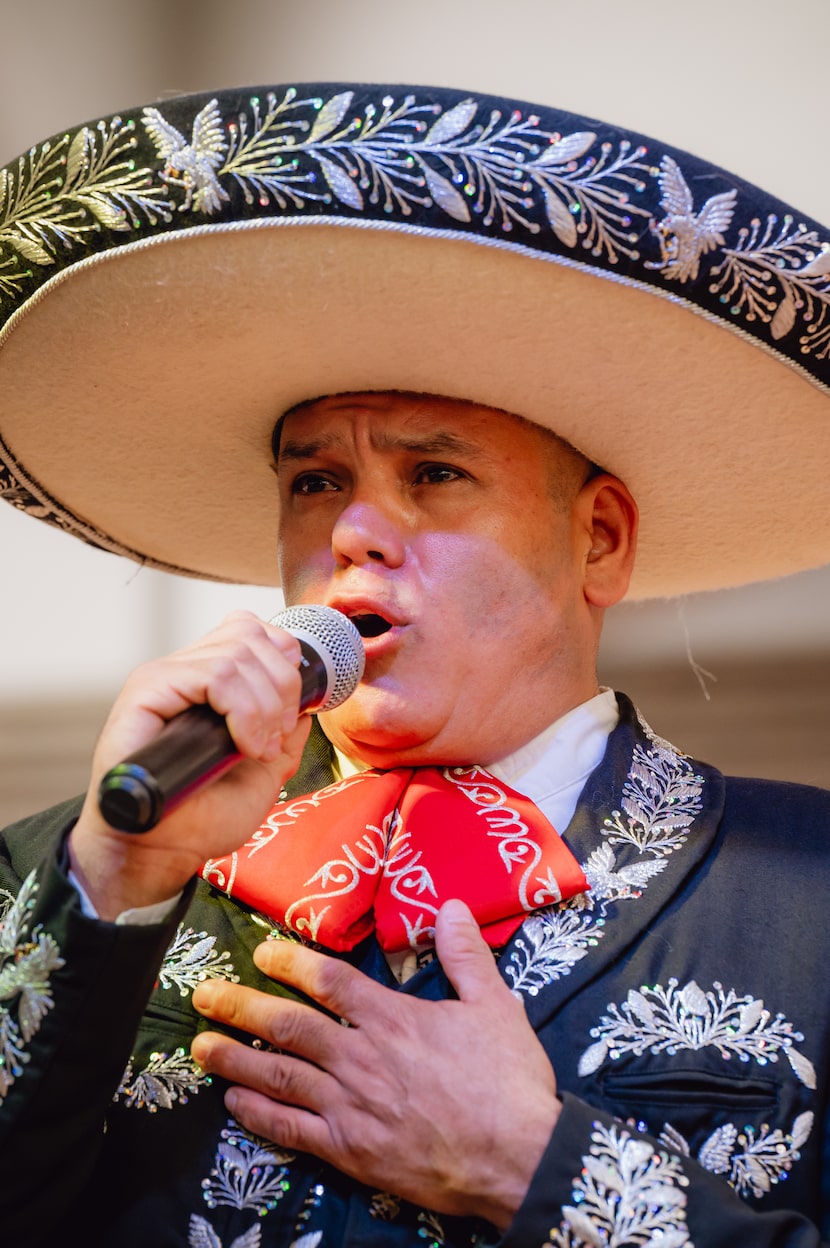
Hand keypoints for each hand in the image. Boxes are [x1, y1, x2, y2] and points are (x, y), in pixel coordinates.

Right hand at [69, 610, 310, 918]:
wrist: (162, 851)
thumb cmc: (202, 817)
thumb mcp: (264, 773)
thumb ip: (285, 736)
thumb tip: (307, 706)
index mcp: (207, 681)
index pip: (250, 629)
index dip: (284, 659)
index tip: (294, 709)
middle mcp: (184, 671)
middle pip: (250, 635)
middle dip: (283, 687)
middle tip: (277, 736)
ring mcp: (164, 677)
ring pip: (235, 655)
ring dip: (264, 706)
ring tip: (259, 748)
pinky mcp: (146, 691)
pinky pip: (212, 675)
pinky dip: (243, 710)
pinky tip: (244, 745)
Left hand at [191, 900, 559, 1229]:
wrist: (518, 1159)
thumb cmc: (508, 1081)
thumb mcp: (496, 1007)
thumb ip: (466, 956)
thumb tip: (452, 905)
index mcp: (394, 1019)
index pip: (330, 981)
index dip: (292, 962)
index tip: (262, 952)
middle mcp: (362, 1058)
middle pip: (289, 1026)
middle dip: (242, 1007)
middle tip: (204, 994)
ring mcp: (351, 1107)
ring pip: (280, 1076)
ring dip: (236, 1058)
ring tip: (199, 1046)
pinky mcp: (349, 1151)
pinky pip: (291, 1130)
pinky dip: (258, 1115)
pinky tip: (233, 1103)